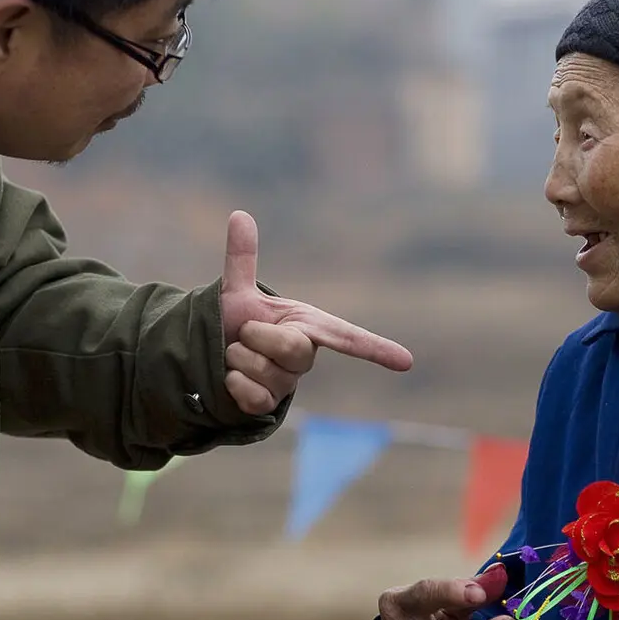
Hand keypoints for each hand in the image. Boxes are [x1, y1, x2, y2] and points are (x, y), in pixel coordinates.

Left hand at [219, 211, 412, 414]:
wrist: (211, 355)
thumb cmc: (235, 323)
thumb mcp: (237, 290)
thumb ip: (242, 257)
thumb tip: (240, 214)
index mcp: (307, 325)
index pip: (348, 337)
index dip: (377, 349)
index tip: (407, 362)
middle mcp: (304, 355)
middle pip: (294, 349)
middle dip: (258, 336)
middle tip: (243, 332)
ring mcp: (288, 383)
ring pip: (266, 372)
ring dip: (238, 359)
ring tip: (235, 353)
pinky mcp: (269, 405)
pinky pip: (254, 396)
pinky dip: (234, 383)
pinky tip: (231, 378)